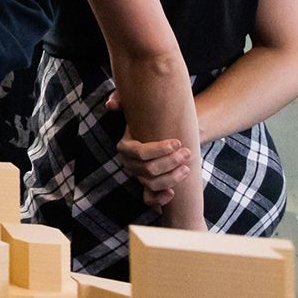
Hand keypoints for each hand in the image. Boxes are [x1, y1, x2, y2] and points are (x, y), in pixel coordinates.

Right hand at [104, 89, 196, 207]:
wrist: (162, 133)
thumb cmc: (149, 118)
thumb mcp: (134, 105)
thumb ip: (120, 99)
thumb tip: (111, 105)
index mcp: (125, 147)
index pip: (141, 153)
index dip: (160, 150)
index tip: (177, 142)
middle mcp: (129, 164)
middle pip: (148, 170)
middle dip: (170, 162)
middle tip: (187, 153)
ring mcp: (138, 176)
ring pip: (152, 184)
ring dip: (172, 178)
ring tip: (187, 167)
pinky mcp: (148, 187)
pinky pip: (149, 198)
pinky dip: (160, 199)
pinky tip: (173, 193)